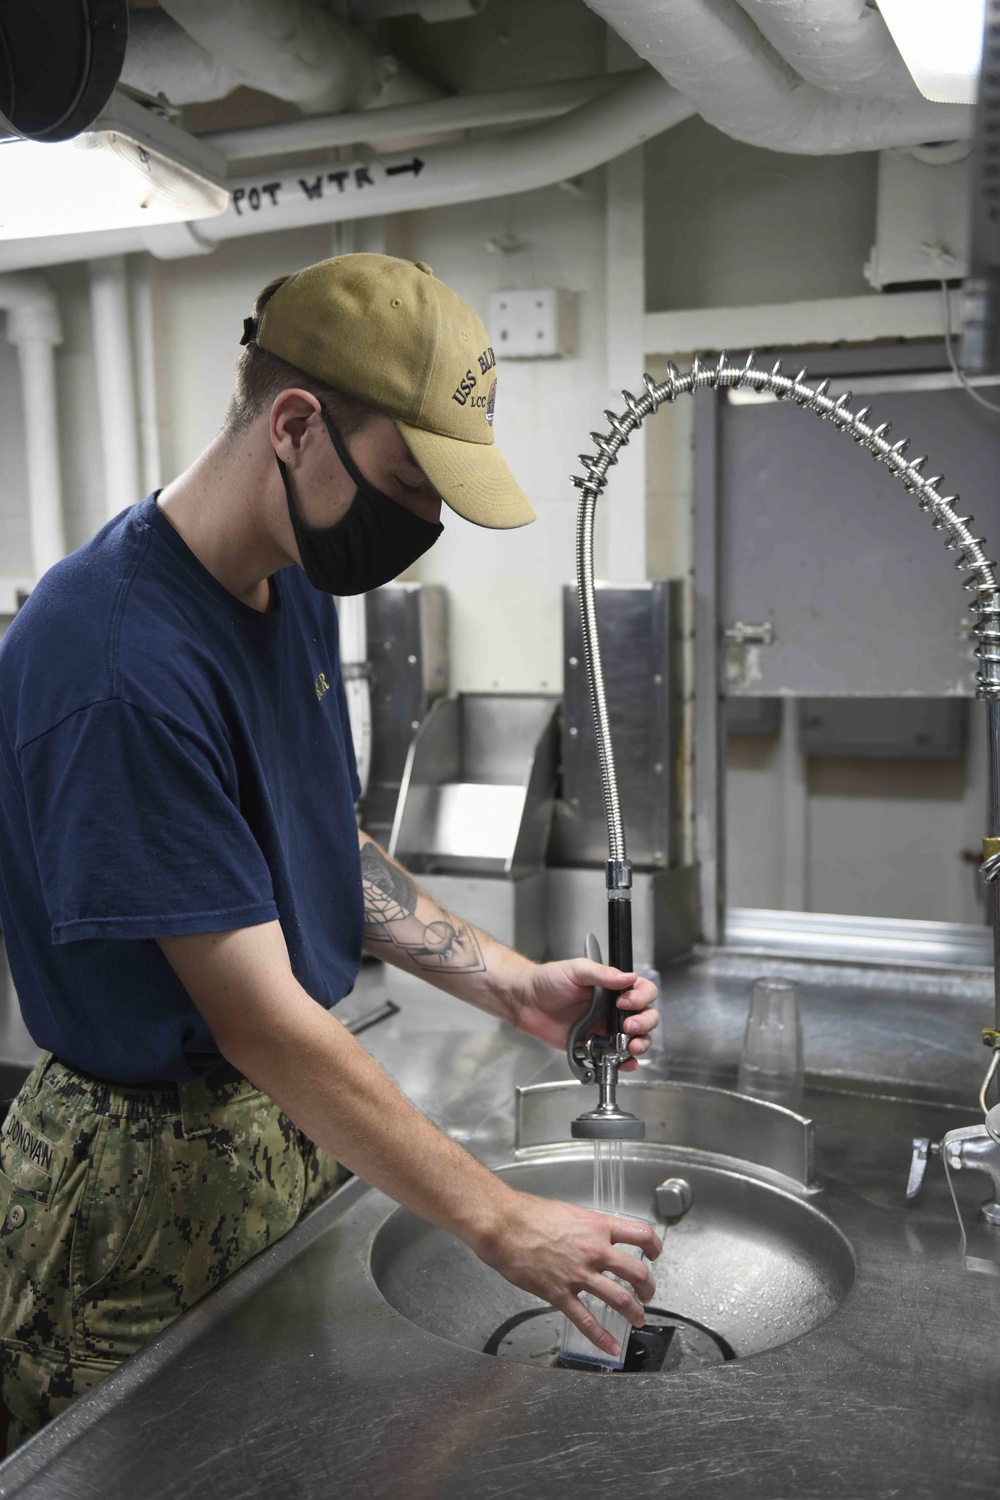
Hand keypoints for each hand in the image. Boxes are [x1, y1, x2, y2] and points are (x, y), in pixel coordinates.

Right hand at [474, 1191, 661, 1356]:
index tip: (655, 1254)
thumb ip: (587, 1228)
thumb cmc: (529, 1214)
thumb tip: (595, 1237)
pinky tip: (611, 1346)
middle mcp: (595, 1250)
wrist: (504, 1225)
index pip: (641, 1234)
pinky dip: (602, 1338)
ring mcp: (579, 1274)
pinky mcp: (560, 1294)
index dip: (655, 1246)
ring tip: (638, 1318)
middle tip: (648, 1293)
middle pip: (637, 1271)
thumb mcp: (569, 1212)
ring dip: (634, 1311)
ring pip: (619, 1298)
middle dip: (648, 1287)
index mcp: (597, 1226)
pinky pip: (586, 1320)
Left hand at [511, 958, 658, 1068]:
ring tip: (630, 1046)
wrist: (526, 1001)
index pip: (642, 991)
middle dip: (644, 1023)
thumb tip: (629, 977)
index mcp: (613, 987)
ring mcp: (606, 1029)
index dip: (641, 997)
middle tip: (628, 1026)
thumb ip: (603, 974)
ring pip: (636, 1039)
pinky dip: (625, 1063)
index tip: (625, 1002)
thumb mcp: (577, 970)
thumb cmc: (549, 980)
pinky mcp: (595, 1046)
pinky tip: (625, 1062)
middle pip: (646, 1017)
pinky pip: (616, 1057)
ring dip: (640, 1043)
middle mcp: (614, 1008)